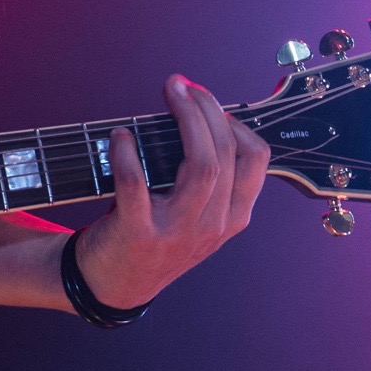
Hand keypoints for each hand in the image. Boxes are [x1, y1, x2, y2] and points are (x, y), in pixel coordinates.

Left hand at [73, 73, 269, 308]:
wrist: (114, 285)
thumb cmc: (156, 235)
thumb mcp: (198, 216)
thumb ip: (209, 177)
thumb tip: (201, 112)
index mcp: (232, 218)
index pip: (256, 160)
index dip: (235, 121)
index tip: (210, 101)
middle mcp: (212, 226)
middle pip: (226, 154)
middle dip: (206, 108)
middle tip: (182, 86)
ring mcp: (177, 232)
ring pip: (201, 166)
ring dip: (185, 120)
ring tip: (169, 94)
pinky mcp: (138, 233)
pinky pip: (136, 182)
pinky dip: (127, 152)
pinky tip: (121, 136)